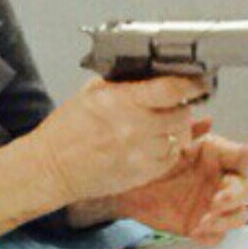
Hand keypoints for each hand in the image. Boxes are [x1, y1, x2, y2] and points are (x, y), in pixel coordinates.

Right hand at [31, 76, 206, 203]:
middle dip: (179, 107)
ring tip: (155, 127)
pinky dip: (167, 149)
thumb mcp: (90, 94)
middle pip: (182, 113)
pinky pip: (171, 157)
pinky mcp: (143, 173)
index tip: (195, 82)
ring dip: (173, 129)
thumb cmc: (65, 131)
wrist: (52, 168)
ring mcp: (141, 153)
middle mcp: (135, 127)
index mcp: (121, 102)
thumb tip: (148, 76)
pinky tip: (151, 144)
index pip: (171, 89)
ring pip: (180, 136)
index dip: (190, 84)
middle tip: (169, 106)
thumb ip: (122, 85)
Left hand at [114, 119, 247, 244]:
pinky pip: (216, 236)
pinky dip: (210, 235)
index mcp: (216, 158)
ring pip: (237, 215)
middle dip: (235, 196)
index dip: (245, 154)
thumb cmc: (150, 160)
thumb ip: (187, 132)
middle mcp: (221, 181)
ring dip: (225, 220)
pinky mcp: (202, 226)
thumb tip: (207, 120)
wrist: (125, 187)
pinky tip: (196, 232)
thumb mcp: (166, 144)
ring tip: (203, 221)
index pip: (239, 156)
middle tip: (217, 201)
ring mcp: (213, 205)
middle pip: (245, 189)